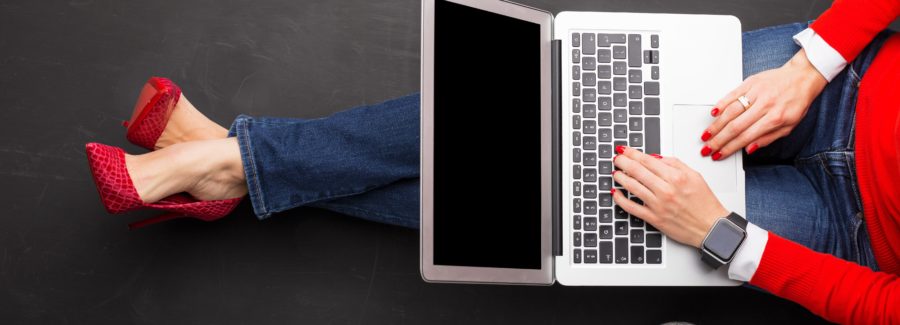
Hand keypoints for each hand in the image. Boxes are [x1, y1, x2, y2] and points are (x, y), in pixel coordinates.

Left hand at [611, 146, 728, 247]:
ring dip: (620, 177)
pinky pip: (631, 208)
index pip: (647, 160)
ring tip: (616, 173)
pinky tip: (616, 193)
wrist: (711, 227)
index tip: (625, 150)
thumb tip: (654, 158)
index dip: (632, 153)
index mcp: (676, 177)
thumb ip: (674, 163)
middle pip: (637, 171)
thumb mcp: (694, 176)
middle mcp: (666, 190)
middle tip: (617, 159)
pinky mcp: (654, 218)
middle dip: (623, 162)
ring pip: (632, 187)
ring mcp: (658, 205)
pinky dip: (620, 199)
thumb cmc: (704, 203)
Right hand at [701, 49, 826, 159]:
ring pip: (731, 111)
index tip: (719, 154)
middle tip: (707, 148)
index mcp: (775, 118)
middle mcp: (764, 105)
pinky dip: (721, 104)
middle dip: (718, 140)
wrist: (803, 77)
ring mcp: (756, 92)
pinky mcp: (751, 82)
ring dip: (716, 125)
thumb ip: (768, 138)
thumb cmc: (797, 101)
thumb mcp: (790, 126)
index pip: (746, 137)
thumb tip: (750, 148)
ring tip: (706, 134)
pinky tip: (713, 113)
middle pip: (735, 126)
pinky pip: (732, 94)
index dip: (730, 148)